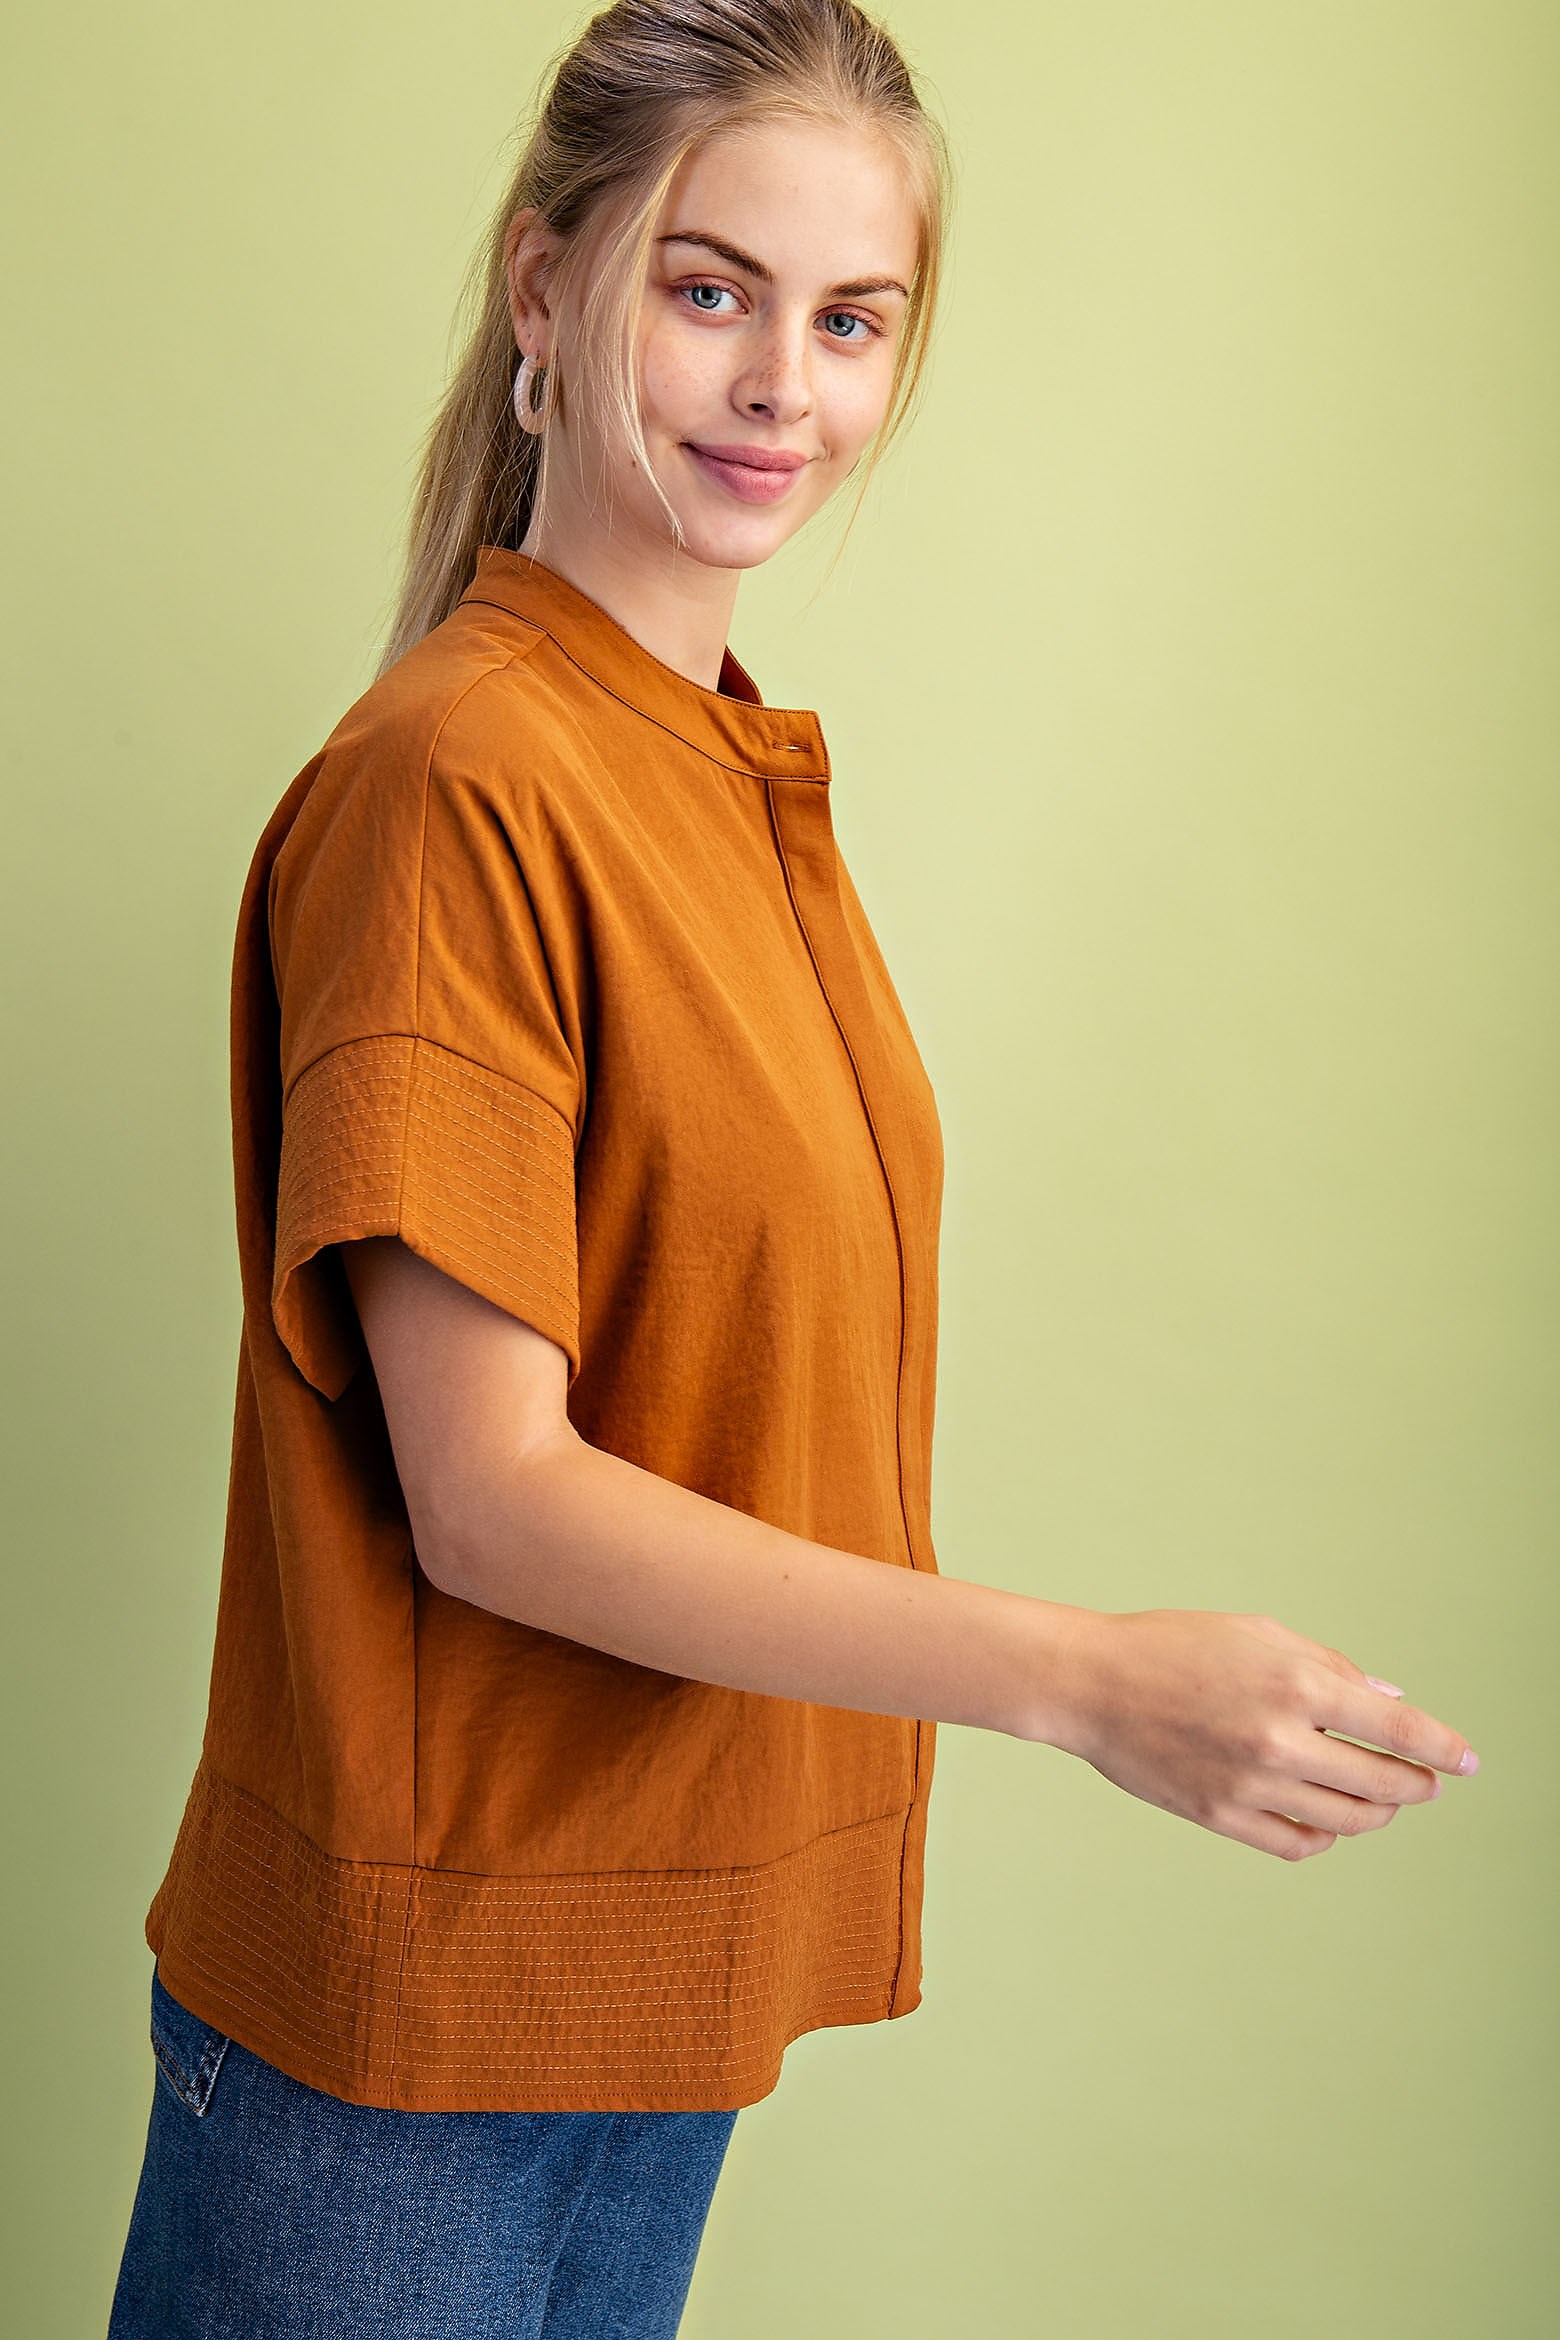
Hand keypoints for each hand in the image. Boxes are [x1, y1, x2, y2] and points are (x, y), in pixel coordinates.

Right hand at [1038, 1607, 1478, 1859]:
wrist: (1092, 1683)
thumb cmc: (1172, 1645)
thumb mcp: (1257, 1634)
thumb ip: (1328, 1665)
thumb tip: (1388, 1702)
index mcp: (1295, 1683)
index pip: (1400, 1731)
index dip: (1445, 1750)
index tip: (1467, 1761)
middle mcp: (1281, 1739)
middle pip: (1384, 1783)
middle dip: (1417, 1785)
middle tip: (1425, 1781)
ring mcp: (1251, 1784)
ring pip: (1348, 1820)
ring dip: (1378, 1812)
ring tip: (1379, 1800)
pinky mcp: (1221, 1816)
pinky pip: (1298, 1844)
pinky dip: (1326, 1836)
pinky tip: (1328, 1818)